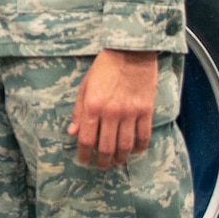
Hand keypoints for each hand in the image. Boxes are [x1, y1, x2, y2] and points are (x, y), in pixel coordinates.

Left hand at [69, 49, 157, 168]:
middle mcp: (111, 112)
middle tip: (102, 166)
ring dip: (121, 158)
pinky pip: (144, 135)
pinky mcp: (146, 109)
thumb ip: (79, 111)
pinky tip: (136, 151)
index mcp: (92, 106)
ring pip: (125, 145)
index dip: (84, 155)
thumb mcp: (85, 86)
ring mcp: (130, 112)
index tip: (84, 161)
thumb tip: (72, 132)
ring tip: (117, 162)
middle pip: (106, 147)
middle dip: (103, 161)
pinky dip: (140, 147)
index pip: (87, 140)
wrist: (131, 51)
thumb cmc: (104, 67)